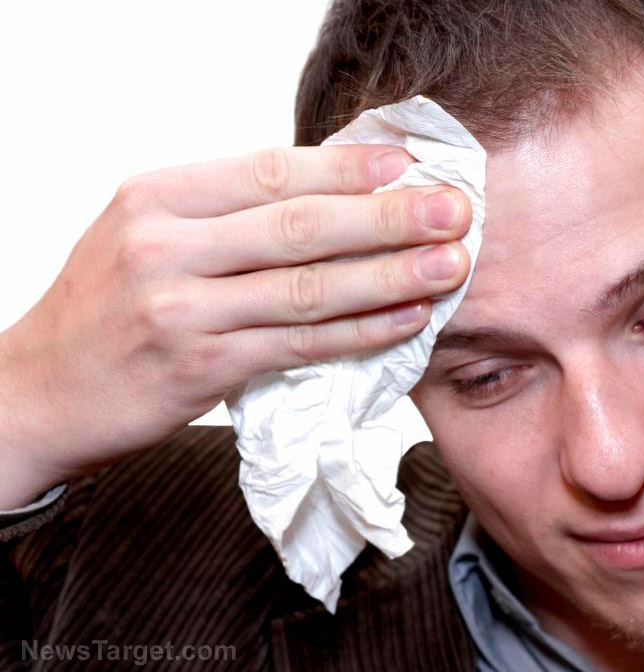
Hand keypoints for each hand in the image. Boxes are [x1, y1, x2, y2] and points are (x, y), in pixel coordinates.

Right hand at [0, 145, 470, 507]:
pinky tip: (406, 320)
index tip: (408, 164)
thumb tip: (331, 192)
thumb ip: (224, 213)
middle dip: (389, 217)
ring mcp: (181, 308)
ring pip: (309, 287)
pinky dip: (361, 332)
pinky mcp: (200, 367)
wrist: (37, 390)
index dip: (347, 167)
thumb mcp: (146, 233)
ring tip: (450, 265)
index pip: (270, 171)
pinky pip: (301, 344)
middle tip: (455, 210)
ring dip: (391, 275)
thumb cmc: (108, 306)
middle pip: (301, 225)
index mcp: (157, 196)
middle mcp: (165, 245)